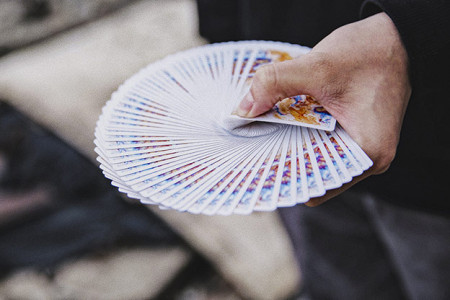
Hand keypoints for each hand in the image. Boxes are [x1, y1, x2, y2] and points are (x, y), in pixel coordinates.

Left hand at [236, 13, 410, 205]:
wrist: (396, 38)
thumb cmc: (372, 53)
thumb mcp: (319, 67)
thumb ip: (276, 85)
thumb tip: (242, 109)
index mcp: (368, 154)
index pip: (317, 182)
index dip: (284, 178)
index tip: (254, 170)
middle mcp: (367, 159)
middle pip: (314, 171)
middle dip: (282, 161)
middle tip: (249, 151)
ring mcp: (360, 147)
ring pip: (315, 156)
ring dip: (290, 145)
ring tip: (260, 138)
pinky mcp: (353, 134)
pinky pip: (321, 141)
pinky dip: (301, 133)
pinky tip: (280, 123)